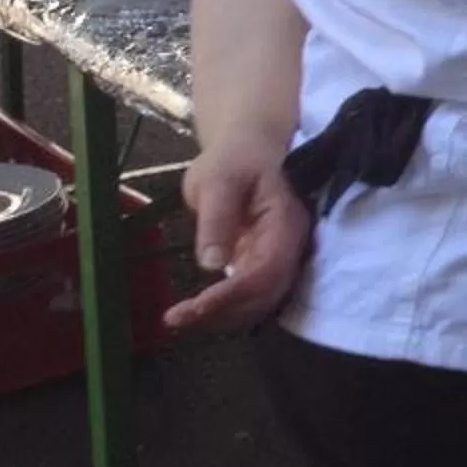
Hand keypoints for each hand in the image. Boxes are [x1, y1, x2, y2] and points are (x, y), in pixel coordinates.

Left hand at [163, 142, 311, 333]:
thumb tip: (211, 264)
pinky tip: (197, 309)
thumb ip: (217, 219)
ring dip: (224, 315)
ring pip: (260, 300)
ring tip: (181, 318)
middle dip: (224, 312)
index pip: (265, 272)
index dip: (232, 295)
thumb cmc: (235, 158)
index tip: (193, 308)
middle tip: (177, 318)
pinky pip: (251, 293)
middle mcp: (289, 246)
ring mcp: (278, 255)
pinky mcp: (263, 261)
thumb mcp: (218, 180)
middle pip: (266, 294)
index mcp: (285, 224)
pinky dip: (226, 307)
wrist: (250, 147)